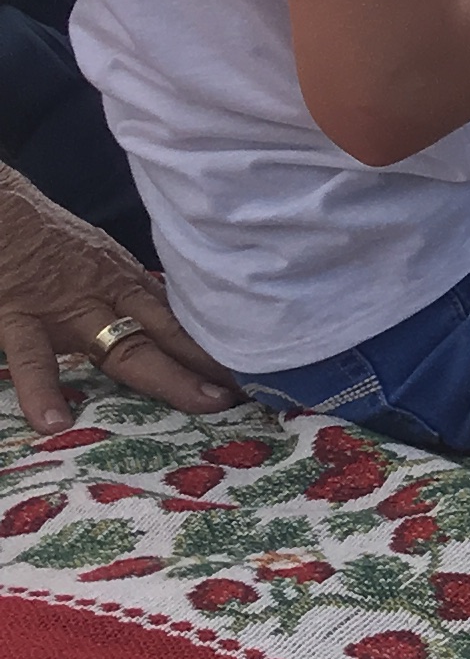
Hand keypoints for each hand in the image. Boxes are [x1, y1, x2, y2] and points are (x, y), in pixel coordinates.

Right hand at [0, 163, 235, 431]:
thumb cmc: (40, 236)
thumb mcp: (96, 260)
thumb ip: (124, 292)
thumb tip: (162, 324)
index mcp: (122, 284)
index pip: (179, 317)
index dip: (216, 344)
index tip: (258, 367)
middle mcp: (105, 297)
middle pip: (169, 333)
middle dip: (211, 363)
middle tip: (253, 390)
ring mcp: (66, 311)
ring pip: (123, 348)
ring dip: (167, 376)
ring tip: (203, 402)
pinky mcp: (18, 317)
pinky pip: (32, 358)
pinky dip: (42, 390)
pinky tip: (54, 421)